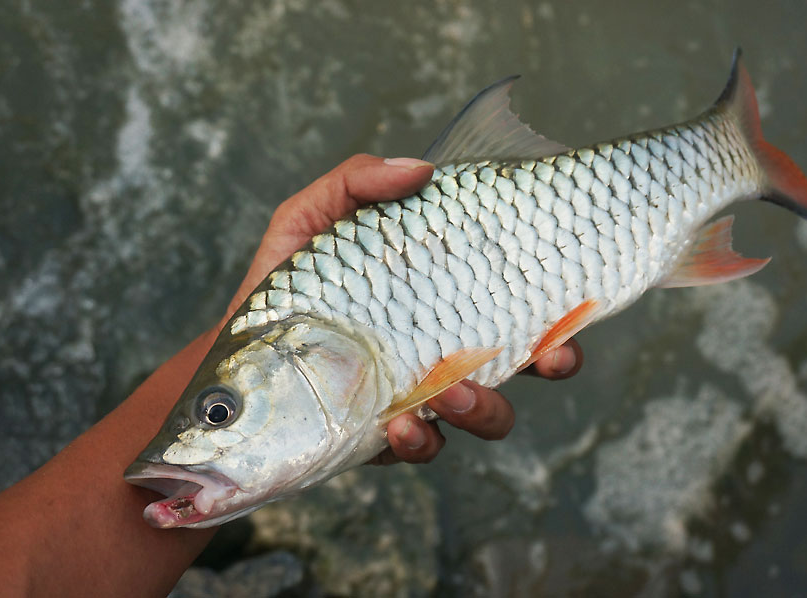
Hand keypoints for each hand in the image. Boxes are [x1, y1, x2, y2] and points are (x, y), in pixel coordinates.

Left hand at [229, 154, 584, 464]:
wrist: (237, 358)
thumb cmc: (283, 284)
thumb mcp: (309, 219)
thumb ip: (356, 183)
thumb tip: (421, 169)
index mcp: (441, 297)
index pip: (516, 300)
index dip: (557, 309)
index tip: (570, 307)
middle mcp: (445, 347)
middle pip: (526, 362)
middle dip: (551, 363)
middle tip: (546, 356)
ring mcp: (422, 395)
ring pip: (487, 414)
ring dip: (485, 409)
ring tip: (451, 394)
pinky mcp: (388, 436)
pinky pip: (424, 449)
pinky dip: (421, 442)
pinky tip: (399, 426)